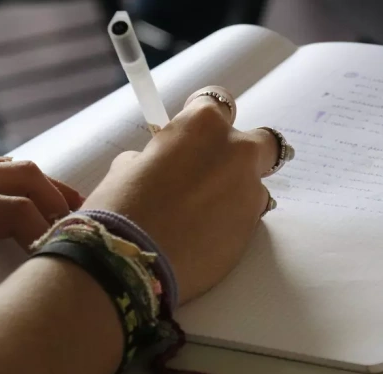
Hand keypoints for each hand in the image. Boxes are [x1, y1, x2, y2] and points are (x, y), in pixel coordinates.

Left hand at [0, 157, 84, 248]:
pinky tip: (25, 194)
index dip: (42, 230)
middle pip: (19, 174)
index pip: (12, 209)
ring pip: (4, 165)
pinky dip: (14, 178)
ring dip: (40, 184)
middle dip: (54, 197)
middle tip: (73, 223)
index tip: (53, 255)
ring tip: (66, 205)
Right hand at [82, 86, 280, 302]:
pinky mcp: (253, 229)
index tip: (196, 130)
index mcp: (204, 125)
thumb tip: (164, 164)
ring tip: (205, 215)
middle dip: (245, 152)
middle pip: (262, 141)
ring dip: (238, 192)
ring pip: (256, 184)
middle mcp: (237, 152)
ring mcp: (250, 192)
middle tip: (218, 170)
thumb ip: (159, 156)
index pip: (217, 100)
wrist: (131, 263)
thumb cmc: (121, 208)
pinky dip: (233, 221)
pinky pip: (249, 216)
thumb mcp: (129, 167)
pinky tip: (207, 236)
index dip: (204, 116)